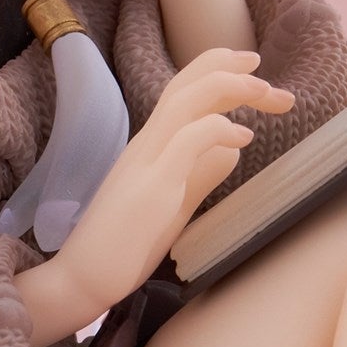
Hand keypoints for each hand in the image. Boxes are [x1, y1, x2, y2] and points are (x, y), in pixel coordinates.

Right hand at [44, 49, 293, 330]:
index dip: (218, 72)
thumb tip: (232, 150)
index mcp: (149, 146)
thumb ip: (200, 174)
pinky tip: (244, 137)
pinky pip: (186, 142)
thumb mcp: (173, 202)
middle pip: (186, 85)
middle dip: (229, 68)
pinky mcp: (151, 188)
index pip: (183, 91)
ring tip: (265, 90)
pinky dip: (218, 129)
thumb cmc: (124, 246)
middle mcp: (145, 145)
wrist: (80, 279)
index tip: (255, 73)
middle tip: (266, 70)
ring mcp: (146, 163)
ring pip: (185, 100)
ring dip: (228, 86)